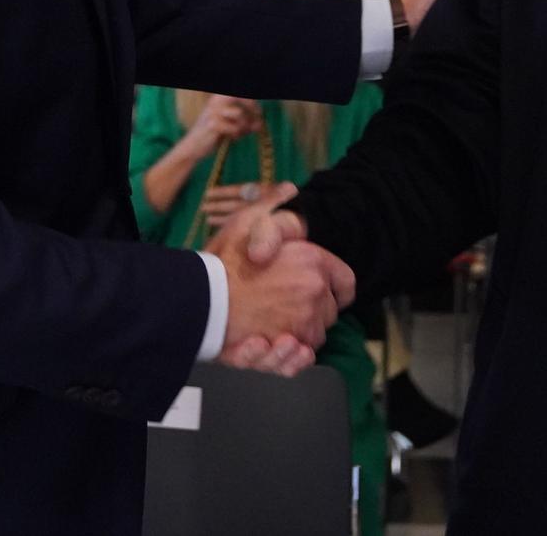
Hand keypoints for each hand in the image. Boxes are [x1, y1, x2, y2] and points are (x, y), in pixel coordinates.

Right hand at [183, 96, 260, 155]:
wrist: (195, 147)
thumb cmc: (215, 135)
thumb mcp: (233, 126)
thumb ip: (246, 123)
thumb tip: (261, 124)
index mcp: (219, 98)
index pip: (240, 94)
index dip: (252, 102)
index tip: (259, 113)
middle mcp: (215, 101)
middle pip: (240, 96)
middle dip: (252, 107)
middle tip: (257, 120)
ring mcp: (213, 111)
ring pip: (239, 114)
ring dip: (243, 126)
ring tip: (238, 134)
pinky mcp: (213, 124)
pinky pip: (235, 128)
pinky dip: (236, 135)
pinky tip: (229, 138)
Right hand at [207, 183, 352, 375]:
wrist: (200, 300)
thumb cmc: (221, 262)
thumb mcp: (247, 220)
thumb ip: (272, 204)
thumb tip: (289, 189)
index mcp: (313, 261)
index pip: (345, 281)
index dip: (336, 287)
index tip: (325, 291)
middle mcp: (314, 292)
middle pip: (329, 311)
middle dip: (313, 310)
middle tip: (284, 305)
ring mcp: (303, 323)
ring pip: (314, 335)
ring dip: (299, 333)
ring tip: (274, 325)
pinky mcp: (287, 349)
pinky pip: (300, 357)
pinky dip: (291, 356)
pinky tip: (275, 343)